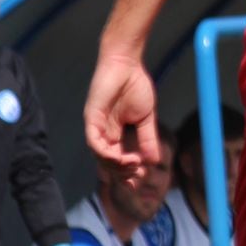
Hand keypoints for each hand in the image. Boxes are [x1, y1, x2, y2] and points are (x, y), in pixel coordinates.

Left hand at [83, 53, 159, 178]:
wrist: (127, 64)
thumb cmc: (135, 86)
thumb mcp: (146, 118)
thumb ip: (147, 138)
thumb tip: (153, 161)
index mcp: (115, 134)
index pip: (117, 159)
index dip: (127, 173)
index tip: (140, 181)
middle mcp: (103, 133)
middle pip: (108, 162)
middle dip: (123, 173)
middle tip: (138, 176)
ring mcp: (96, 126)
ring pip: (100, 156)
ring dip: (116, 165)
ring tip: (134, 166)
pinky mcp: (91, 118)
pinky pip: (94, 142)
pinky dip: (105, 153)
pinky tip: (120, 157)